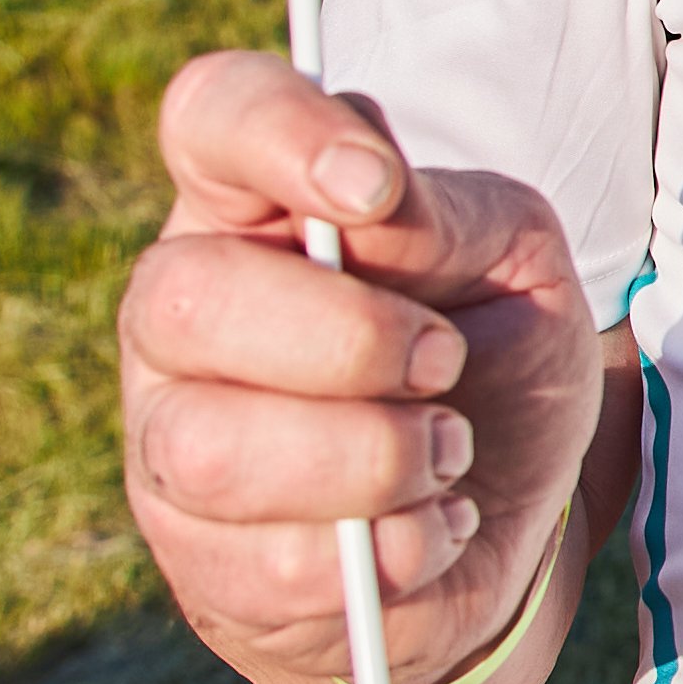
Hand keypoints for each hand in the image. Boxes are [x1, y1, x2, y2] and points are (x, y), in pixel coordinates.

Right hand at [117, 51, 613, 683]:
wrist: (504, 519)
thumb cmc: (493, 360)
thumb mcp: (511, 264)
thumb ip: (443, 218)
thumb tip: (371, 205)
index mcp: (256, 202)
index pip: (214, 115)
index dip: (276, 134)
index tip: (372, 188)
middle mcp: (180, 310)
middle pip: (189, 299)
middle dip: (347, 340)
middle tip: (443, 363)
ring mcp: (170, 439)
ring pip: (213, 450)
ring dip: (372, 460)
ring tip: (449, 455)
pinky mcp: (200, 564)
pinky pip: (271, 568)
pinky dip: (389, 553)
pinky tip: (431, 531)